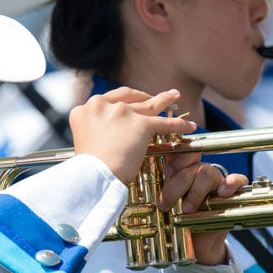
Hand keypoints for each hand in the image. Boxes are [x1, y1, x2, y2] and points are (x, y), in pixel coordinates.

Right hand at [70, 88, 196, 183]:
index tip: (132, 102)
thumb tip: (108, 135)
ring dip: (165, 100)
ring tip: (174, 96)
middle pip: (130, 97)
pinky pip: (165, 123)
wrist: (93, 176)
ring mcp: (123, 113)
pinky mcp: (141, 125)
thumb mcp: (85, 140)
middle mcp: (103, 105)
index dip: (125, 100)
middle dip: (144, 96)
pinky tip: (188, 126)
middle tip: (153, 97)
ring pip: (150, 105)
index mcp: (86, 108)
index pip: (110, 99)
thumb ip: (96, 131)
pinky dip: (179, 125)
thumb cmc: (88, 168)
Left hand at [160, 154, 248, 265]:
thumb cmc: (178, 223)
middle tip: (165, 204)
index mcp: (182, 172)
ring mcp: (216, 182)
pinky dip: (230, 183)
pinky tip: (221, 193)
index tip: (167, 172)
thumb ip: (159, 194)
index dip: (175, 158)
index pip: (181, 153)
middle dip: (176, 185)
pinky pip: (238, 179)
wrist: (195, 244)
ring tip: (187, 209)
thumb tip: (144, 192)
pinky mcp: (232, 193)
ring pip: (207, 173)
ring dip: (194, 191)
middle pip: (190, 167)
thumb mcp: (166, 207)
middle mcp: (199, 173)